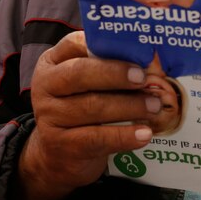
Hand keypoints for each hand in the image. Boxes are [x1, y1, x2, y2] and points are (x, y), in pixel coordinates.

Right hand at [15, 31, 160, 199]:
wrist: (58, 155)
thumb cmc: (80, 108)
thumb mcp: (85, 84)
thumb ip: (107, 68)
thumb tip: (151, 62)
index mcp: (52, 62)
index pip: (73, 44)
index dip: (102, 44)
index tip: (131, 49)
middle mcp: (46, 86)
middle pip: (80, 74)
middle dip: (116, 74)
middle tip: (144, 78)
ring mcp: (50, 116)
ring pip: (92, 107)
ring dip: (129, 106)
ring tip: (154, 106)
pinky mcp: (61, 145)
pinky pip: (96, 138)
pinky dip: (124, 136)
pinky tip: (144, 134)